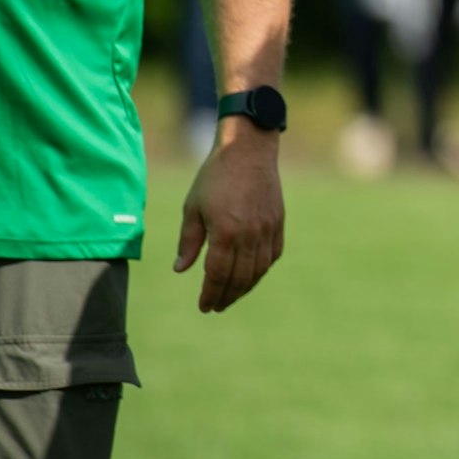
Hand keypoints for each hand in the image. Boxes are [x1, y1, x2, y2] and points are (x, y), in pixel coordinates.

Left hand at [174, 123, 285, 312]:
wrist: (248, 151)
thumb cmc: (214, 177)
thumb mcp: (193, 208)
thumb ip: (188, 241)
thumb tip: (181, 269)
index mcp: (225, 232)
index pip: (218, 275)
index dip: (210, 294)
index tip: (204, 306)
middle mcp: (249, 236)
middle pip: (240, 278)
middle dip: (226, 296)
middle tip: (216, 306)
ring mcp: (267, 230)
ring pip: (258, 270)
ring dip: (244, 287)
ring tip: (231, 295)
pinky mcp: (278, 223)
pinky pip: (272, 256)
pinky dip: (261, 269)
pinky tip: (251, 274)